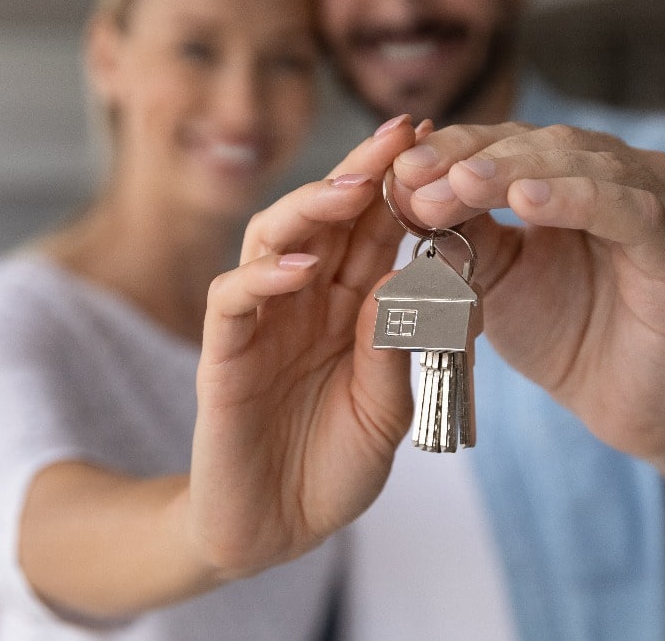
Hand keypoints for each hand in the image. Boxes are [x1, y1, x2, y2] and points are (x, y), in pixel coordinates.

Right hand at [189, 116, 418, 575]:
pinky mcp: (223, 355)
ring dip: (312, 208)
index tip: (440, 143)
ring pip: (273, 238)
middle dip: (362, 173)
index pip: (373, 231)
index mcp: (349, 307)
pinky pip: (234, 300)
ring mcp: (262, 323)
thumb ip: (396, 347)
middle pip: (327, 217)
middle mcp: (305, 301)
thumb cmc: (334, 466)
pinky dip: (263, 277)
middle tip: (402, 134)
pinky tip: (302, 268)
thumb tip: (413, 275)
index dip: (401, 187)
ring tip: (354, 188)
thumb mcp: (388, 410)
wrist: (277, 530)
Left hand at [390, 123, 664, 462]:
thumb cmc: (562, 334)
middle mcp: (624, 177)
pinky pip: (631, 213)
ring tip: (462, 182)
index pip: (511, 142)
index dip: (454, 147)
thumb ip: (461, 233)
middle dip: (475, 157)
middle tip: (416, 176)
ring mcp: (660, 208)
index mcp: (578, 174)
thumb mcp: (493, 278)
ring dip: (517, 170)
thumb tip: (406, 189)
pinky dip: (578, 199)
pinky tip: (529, 201)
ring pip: (586, 165)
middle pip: (545, 142)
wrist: (623, 404)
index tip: (399, 164)